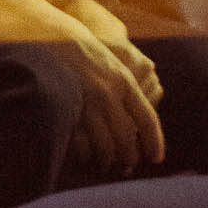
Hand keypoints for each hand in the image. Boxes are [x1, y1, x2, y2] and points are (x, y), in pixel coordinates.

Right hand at [37, 0, 166, 177]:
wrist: (52, 39)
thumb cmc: (85, 54)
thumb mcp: (114, 64)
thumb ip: (129, 90)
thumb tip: (140, 122)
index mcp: (124, 81)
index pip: (147, 119)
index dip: (154, 142)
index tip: (156, 159)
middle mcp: (108, 94)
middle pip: (126, 138)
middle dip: (128, 157)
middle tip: (128, 167)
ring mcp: (86, 105)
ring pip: (104, 146)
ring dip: (107, 161)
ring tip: (106, 166)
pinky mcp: (66, 112)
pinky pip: (80, 145)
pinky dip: (85, 157)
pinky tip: (85, 159)